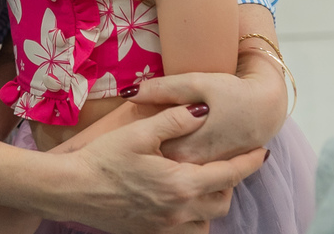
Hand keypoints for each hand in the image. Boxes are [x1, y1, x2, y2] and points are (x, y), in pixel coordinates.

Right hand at [52, 105, 265, 233]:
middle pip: (223, 201)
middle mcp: (180, 211)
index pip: (229, 174)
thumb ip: (173, 121)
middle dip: (229, 182)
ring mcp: (166, 227)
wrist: (71, 190)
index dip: (249, 162)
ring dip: (212, 203)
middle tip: (223, 162)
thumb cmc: (102, 159)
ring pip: (207, 221)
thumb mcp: (138, 133)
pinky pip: (188, 232)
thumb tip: (201, 111)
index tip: (262, 152)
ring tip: (202, 183)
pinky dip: (194, 219)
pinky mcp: (151, 233)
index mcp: (182, 184)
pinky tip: (181, 202)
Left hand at [125, 65, 285, 164]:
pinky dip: (176, 160)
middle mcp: (195, 167)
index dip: (134, 140)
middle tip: (133, 134)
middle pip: (158, 163)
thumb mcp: (196, 82)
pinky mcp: (214, 169)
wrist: (269, 106)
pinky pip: (188, 170)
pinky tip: (170, 145)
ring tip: (150, 141)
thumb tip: (129, 92)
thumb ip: (162, 89)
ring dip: (160, 156)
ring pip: (173, 168)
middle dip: (145, 150)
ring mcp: (205, 171)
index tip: (125, 129)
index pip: (147, 152)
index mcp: (186, 149)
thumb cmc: (233, 92)